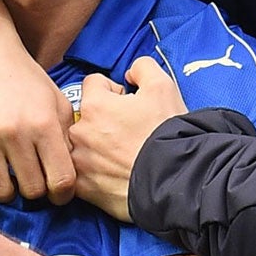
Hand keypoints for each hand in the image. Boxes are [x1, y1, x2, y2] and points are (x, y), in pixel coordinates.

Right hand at [0, 44, 75, 204]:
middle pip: (31, 191)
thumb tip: (69, 175)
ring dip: (9, 189)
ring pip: (0, 192)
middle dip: (36, 191)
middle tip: (34, 181)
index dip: (63, 194)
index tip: (58, 193)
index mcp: (43, 123)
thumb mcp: (56, 100)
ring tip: (11, 177)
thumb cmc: (24, 78)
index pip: (61, 180)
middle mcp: (13, 133)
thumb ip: (66, 137)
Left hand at [72, 56, 186, 221]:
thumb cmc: (167, 135)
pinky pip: (82, 173)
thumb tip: (130, 74)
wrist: (175, 180)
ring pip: (82, 145)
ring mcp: (79, 162)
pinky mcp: (84, 188)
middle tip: (128, 131)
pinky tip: (115, 173)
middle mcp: (80, 132)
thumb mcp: (163, 86)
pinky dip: (95, 172)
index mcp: (94, 105)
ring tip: (122, 154)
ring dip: (96, 146)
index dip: (113, 90)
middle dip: (103, 119)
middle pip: (85, 115)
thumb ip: (142, 67)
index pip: (93, 83)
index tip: (128, 104)